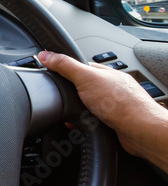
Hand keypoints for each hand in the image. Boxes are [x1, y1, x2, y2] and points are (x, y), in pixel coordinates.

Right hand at [39, 50, 166, 158]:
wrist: (140, 130)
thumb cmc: (122, 104)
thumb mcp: (86, 78)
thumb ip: (65, 66)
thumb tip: (45, 55)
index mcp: (104, 73)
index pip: (78, 67)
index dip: (63, 70)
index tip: (50, 74)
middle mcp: (109, 88)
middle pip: (79, 88)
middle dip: (70, 96)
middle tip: (64, 100)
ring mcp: (111, 106)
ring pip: (84, 106)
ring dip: (77, 112)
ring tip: (75, 114)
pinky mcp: (110, 122)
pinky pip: (89, 121)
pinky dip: (83, 124)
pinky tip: (83, 125)